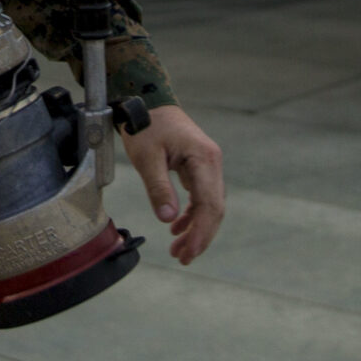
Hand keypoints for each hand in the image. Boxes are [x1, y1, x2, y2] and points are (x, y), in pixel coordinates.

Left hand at [120, 105, 224, 264]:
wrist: (147, 102)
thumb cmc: (146, 125)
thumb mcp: (147, 158)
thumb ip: (159, 188)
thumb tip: (168, 219)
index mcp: (203, 159)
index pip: (210, 204)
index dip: (202, 232)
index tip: (189, 252)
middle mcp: (212, 163)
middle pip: (214, 208)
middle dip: (200, 236)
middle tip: (183, 258)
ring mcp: (207, 165)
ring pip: (209, 205)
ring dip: (196, 229)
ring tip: (179, 251)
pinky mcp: (199, 167)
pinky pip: (201, 197)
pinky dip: (191, 215)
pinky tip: (176, 228)